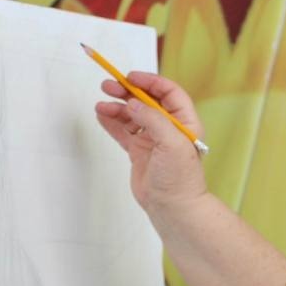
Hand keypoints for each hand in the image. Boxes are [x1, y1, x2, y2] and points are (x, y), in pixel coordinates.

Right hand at [94, 71, 208, 216]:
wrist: (172, 207)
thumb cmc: (180, 178)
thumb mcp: (171, 143)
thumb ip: (153, 120)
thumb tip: (133, 104)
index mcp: (184, 121)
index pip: (168, 92)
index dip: (150, 81)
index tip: (130, 77)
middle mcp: (168, 128)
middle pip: (146, 101)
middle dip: (127, 92)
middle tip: (109, 86)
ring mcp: (152, 139)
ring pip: (132, 115)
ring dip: (116, 108)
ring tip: (101, 105)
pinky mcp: (139, 151)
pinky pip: (123, 132)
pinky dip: (112, 122)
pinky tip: (102, 115)